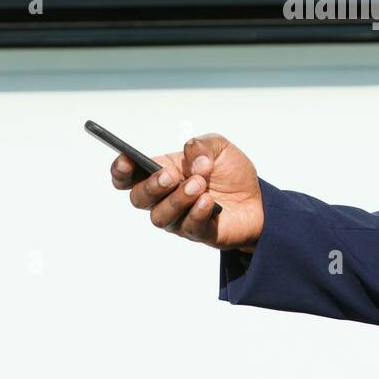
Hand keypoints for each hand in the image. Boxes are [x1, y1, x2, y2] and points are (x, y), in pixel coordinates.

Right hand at [110, 133, 263, 252]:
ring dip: (177, 199)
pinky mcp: (197, 233)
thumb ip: (202, 145)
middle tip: (171, 176)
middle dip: (151, 186)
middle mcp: (164, 198)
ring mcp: (178, 218)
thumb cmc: (230, 173)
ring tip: (198, 185)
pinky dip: (196, 213)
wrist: (258, 199)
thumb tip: (192, 156)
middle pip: (138, 198)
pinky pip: (188, 227)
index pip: (129, 176)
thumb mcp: (219, 147)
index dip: (120, 170)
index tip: (126, 160)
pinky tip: (208, 201)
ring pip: (160, 216)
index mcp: (162, 172)